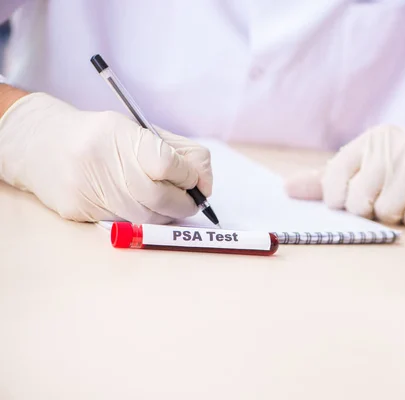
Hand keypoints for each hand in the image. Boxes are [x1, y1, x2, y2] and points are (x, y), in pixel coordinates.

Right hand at [0, 92, 212, 222]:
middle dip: (185, 203)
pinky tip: (140, 205)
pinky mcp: (79, 211)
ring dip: (168, 214)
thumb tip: (204, 182)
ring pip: (146, 217)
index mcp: (119, 134)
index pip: (168, 164)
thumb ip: (176, 152)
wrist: (40, 143)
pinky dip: (142, 218)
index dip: (188, 175)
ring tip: (170, 203)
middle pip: (161, 198)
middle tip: (191, 200)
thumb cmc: (100, 136)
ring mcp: (87, 190)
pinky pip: (125, 223)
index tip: (192, 178)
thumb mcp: (137, 129)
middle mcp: (101, 163)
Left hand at [285, 124, 404, 228]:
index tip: (349, 197)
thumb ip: (326, 179)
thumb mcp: (365, 163)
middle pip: (358, 201)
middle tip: (382, 198)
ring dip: (393, 214)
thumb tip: (287, 189)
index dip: (338, 197)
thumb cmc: (400, 167)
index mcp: (371, 141)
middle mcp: (393, 150)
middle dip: (367, 208)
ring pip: (386, 213)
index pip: (335, 176)